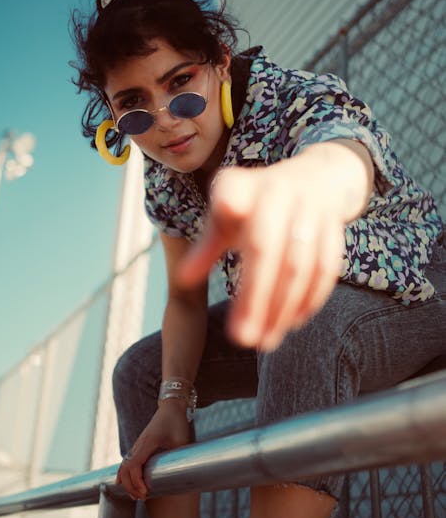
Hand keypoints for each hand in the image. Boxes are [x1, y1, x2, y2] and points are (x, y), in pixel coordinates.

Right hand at [116, 399, 191, 500]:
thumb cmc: (177, 421)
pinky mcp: (140, 444)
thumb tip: (181, 474)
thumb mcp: (181, 439)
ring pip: (124, 465)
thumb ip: (179, 456)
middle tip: (141, 498)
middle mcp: (139, 444)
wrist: (172, 406)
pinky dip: (124, 473)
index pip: (134, 466)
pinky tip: (122, 482)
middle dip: (131, 486)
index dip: (137, 482)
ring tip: (135, 495)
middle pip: (126, 468)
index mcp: (147, 442)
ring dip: (127, 481)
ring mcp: (138, 444)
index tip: (146, 492)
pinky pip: (127, 460)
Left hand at [178, 147, 358, 350]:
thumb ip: (208, 246)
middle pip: (266, 247)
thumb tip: (183, 280)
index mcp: (244, 185)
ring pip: (299, 264)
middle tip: (241, 338)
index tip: (226, 210)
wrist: (317, 177)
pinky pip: (326, 268)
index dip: (229, 204)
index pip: (233, 194)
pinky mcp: (334, 226)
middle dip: (254, 297)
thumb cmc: (259, 203)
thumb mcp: (229, 215)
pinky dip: (309, 298)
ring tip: (265, 341)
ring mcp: (310, 207)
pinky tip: (292, 322)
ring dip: (282, 308)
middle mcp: (278, 190)